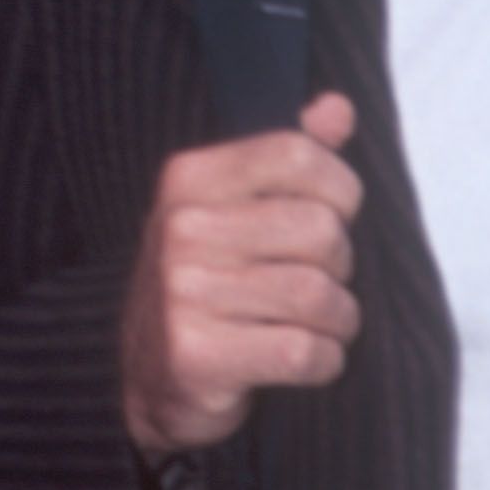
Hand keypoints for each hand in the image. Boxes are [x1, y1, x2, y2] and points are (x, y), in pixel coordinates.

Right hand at [120, 90, 363, 454]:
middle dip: (341, 268)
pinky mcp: (197, 355)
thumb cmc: (208, 288)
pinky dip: (325, 363)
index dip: (340, 192)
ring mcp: (184, 293)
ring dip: (339, 321)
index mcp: (191, 179)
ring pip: (320, 296)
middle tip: (318, 287)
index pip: (299, 156)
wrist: (148, 380)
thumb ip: (289, 160)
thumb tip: (337, 109)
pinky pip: (305, 352)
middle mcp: (182, 229)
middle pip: (321, 231)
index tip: (333, 220)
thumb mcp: (235, 212)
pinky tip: (303, 362)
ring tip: (316, 326)